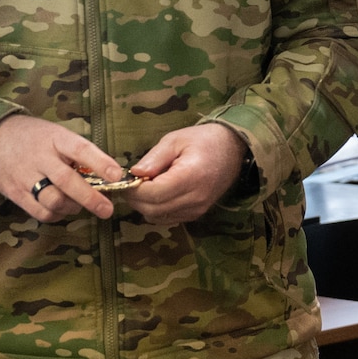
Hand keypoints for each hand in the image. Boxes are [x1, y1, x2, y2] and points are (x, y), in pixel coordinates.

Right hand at [0, 114, 125, 222]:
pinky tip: (62, 208)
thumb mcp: (55, 134)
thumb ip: (77, 153)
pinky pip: (41, 212)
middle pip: (66, 181)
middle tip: (107, 209)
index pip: (80, 149)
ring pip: (53, 200)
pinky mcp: (15, 193)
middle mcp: (40, 158)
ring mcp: (25, 177)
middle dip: (90, 197)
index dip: (99, 162)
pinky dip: (57, 215)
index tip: (116, 175)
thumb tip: (107, 175)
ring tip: (80, 204)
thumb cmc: (34, 137)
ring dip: (73, 207)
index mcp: (55, 138)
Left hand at [127, 123, 247, 225]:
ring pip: (158, 217)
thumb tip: (133, 173)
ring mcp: (197, 209)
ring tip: (145, 187)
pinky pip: (168, 218)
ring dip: (145, 205)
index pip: (153, 194)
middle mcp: (195, 198)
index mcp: (190, 176)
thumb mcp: (175, 140)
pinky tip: (158, 193)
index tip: (125, 179)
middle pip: (153, 209)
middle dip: (136, 199)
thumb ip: (154, 158)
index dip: (133, 189)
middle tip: (130, 183)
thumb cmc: (203, 140)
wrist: (232, 149)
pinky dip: (157, 209)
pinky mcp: (197, 214)